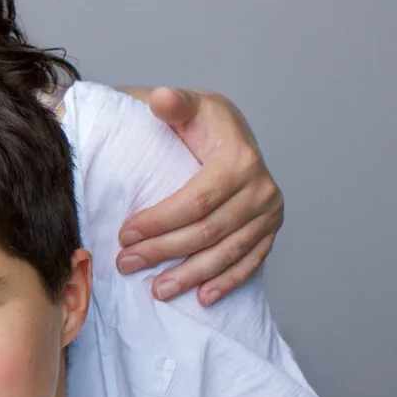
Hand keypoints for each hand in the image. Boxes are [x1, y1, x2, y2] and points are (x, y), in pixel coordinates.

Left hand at [116, 89, 283, 305]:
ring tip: (157, 290)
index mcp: (239, 160)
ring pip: (226, 253)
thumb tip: (160, 99)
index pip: (195, 201)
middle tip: (127, 263)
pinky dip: (226, 282)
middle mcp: (261, 189)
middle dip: (164, 251)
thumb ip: (173, 104)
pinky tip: (202, 297)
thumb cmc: (205, 122)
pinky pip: (250, 262)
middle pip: (207, 231)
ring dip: (191, 275)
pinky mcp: (270, 231)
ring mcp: (269, 213)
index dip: (159, 221)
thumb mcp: (190, 106)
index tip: (125, 234)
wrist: (234, 132)